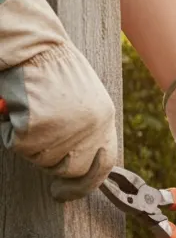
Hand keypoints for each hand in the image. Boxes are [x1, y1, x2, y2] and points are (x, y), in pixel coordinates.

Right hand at [0, 0, 116, 201]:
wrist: (31, 45)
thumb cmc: (51, 67)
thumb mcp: (82, 98)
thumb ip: (87, 129)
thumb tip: (78, 164)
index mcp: (104, 120)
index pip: (104, 165)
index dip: (86, 183)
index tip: (65, 192)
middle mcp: (90, 130)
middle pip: (69, 169)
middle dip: (48, 158)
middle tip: (35, 133)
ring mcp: (65, 132)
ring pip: (40, 158)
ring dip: (27, 140)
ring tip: (28, 108)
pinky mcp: (37, 129)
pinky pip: (16, 144)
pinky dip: (8, 129)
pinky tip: (14, 107)